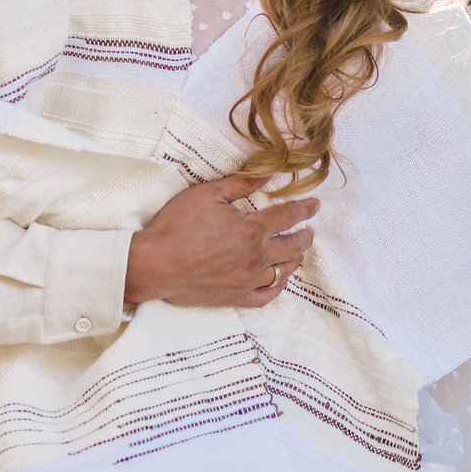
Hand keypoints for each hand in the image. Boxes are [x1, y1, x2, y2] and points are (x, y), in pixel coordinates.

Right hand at [124, 174, 318, 308]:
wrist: (155, 264)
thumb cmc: (177, 226)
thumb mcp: (209, 194)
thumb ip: (241, 184)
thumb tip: (268, 174)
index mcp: (251, 229)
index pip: (288, 216)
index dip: (305, 209)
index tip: (315, 205)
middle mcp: (255, 256)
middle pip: (292, 246)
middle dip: (305, 236)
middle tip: (310, 230)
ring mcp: (247, 280)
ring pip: (283, 271)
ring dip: (296, 259)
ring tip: (299, 252)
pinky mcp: (235, 297)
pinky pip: (267, 296)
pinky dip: (278, 287)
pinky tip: (280, 280)